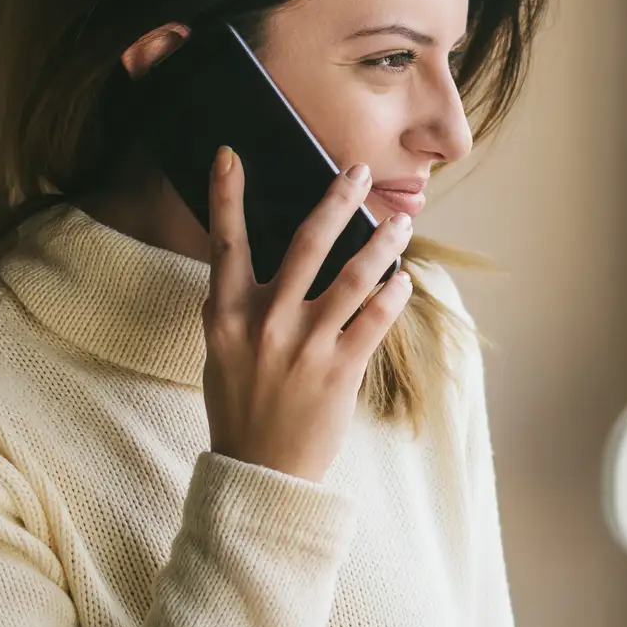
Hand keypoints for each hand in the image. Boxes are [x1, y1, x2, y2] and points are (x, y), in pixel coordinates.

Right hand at [201, 146, 413, 482]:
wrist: (260, 471)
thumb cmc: (241, 406)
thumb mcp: (222, 351)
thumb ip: (237, 305)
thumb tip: (261, 258)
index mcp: (226, 315)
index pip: (225, 243)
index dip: (226, 196)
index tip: (230, 155)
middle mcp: (266, 323)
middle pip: (306, 244)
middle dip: (335, 201)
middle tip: (356, 171)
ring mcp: (306, 346)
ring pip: (354, 276)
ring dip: (382, 242)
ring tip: (401, 221)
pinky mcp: (341, 371)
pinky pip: (376, 320)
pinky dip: (393, 293)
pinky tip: (404, 278)